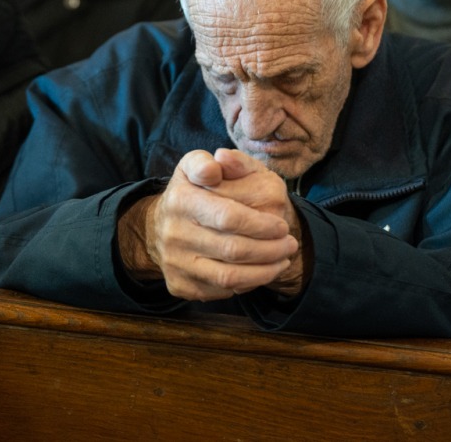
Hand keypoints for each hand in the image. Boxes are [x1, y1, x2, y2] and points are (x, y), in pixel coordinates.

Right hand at [118, 149, 303, 300]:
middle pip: (233, 250)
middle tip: (290, 244)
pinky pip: (220, 292)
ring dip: (264, 272)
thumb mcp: (198, 164)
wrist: (161, 225)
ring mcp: (174, 263)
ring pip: (229, 277)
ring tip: (283, 260)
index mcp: (181, 199)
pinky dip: (247, 284)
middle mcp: (173, 234)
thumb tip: (222, 160)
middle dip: (270, 249)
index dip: (261, 224)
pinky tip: (261, 271)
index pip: (228, 217)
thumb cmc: (192, 191)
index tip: (282, 226)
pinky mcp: (179, 285)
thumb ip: (216, 160)